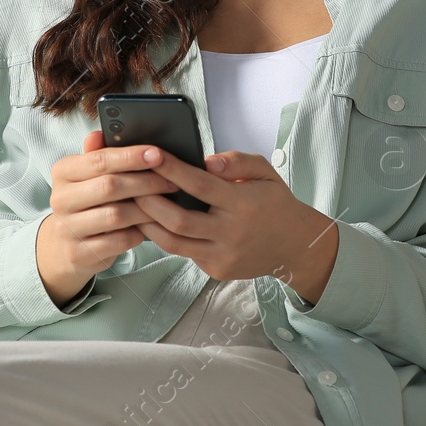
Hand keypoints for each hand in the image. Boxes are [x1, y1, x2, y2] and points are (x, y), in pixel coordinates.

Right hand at [37, 129, 181, 305]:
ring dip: (147, 210)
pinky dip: (138, 233)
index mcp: (63, 172)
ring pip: (117, 215)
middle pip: (110, 186)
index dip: (131, 156)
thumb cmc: (88, 201)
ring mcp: (67, 228)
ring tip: (167, 204)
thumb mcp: (89, 175)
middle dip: (146, 182)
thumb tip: (100, 132)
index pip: (99, 159)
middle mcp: (60, 199)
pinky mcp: (79, 253)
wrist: (66, 246)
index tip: (158, 153)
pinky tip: (150, 227)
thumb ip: (99, 154)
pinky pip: (118, 241)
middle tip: (172, 181)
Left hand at [132, 148, 340, 301]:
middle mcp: (231, 233)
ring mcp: (222, 256)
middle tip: (131, 184)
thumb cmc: (274, 202)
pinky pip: (184, 253)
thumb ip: (236, 161)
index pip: (200, 185)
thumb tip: (206, 161)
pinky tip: (153, 223)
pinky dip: (166, 237)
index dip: (172, 170)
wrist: (294, 245)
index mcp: (242, 203)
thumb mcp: (264, 172)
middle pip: (178, 220)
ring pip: (174, 243)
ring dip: (149, 224)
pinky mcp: (216, 270)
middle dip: (149, 202)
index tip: (151, 155)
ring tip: (134, 205)